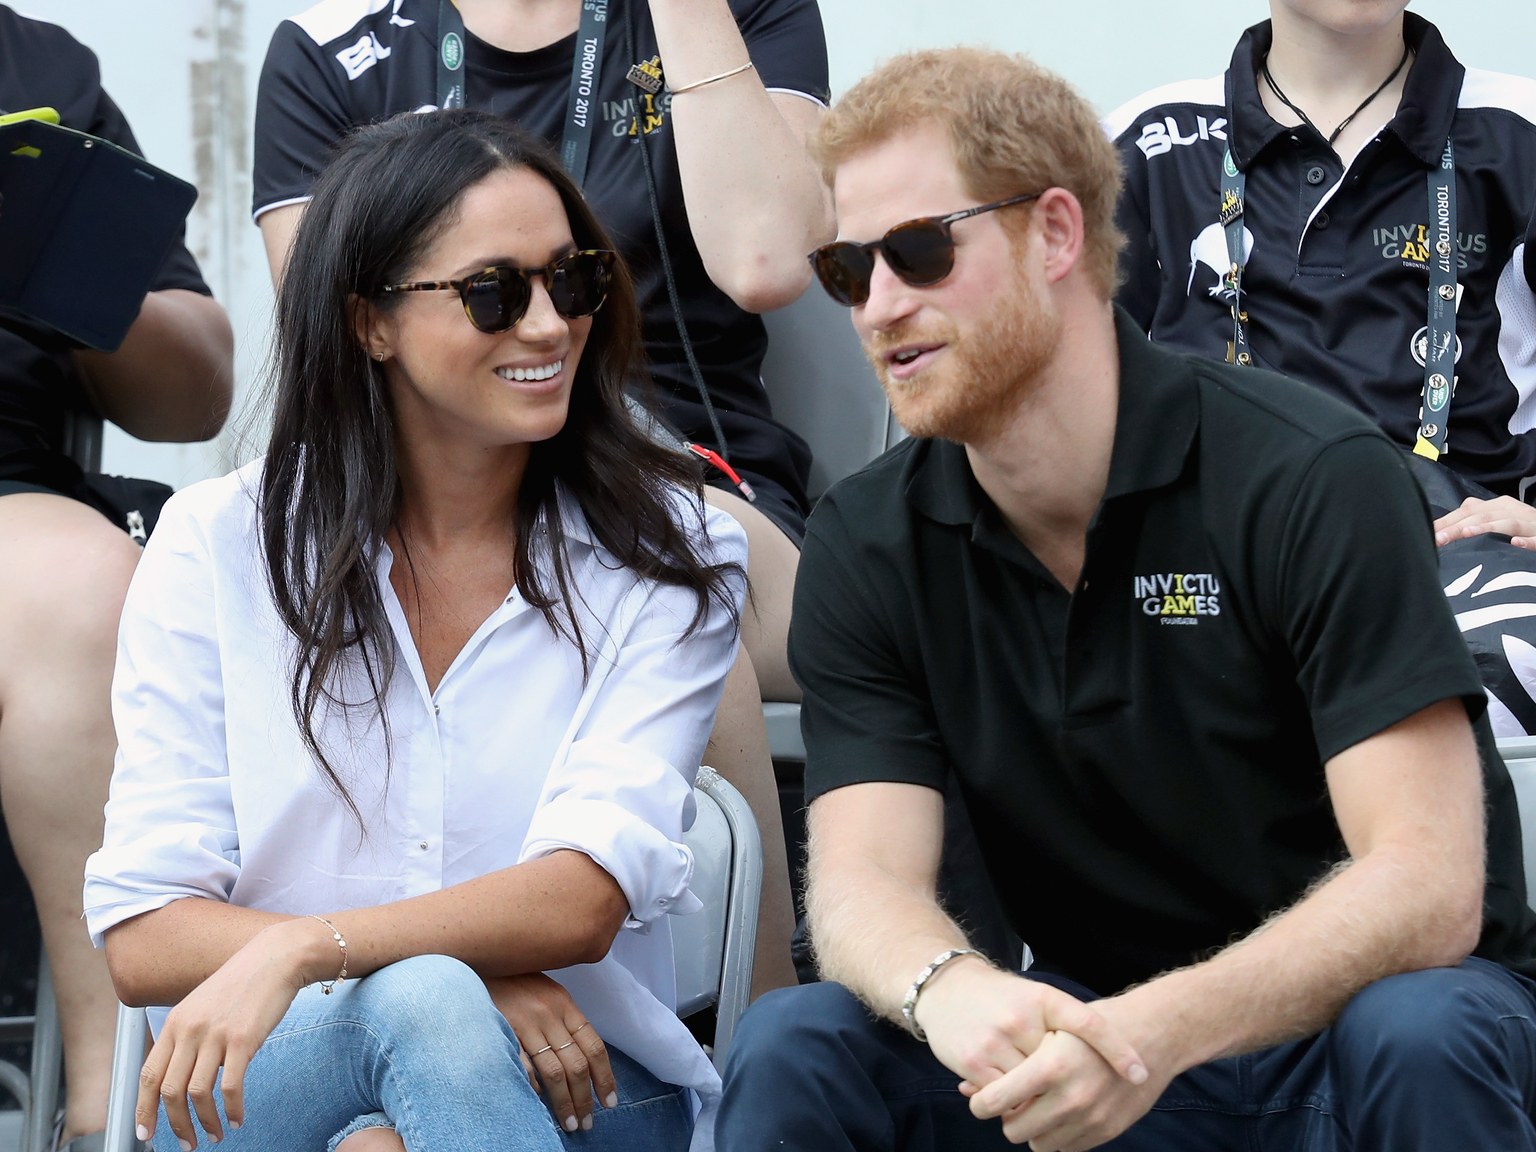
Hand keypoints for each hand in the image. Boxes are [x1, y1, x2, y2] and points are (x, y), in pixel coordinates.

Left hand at [137, 919, 318, 1147]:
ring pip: (197, 1094)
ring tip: (215, 1136)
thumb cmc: (243, 983)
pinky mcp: (243, 1040)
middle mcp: (190, 1030)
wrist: (276, 958)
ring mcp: (215, 1035)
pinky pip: (230, 1088)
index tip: (146, 1134)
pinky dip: (232, 1110)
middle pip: (169, 1091)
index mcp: (175, 1023)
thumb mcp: (203, 1005)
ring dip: (204, 1123)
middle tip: (187, 1144)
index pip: (148, 1076)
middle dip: (175, 1125)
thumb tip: (184, 1077)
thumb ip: (189, 1037)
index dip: (144, 1110)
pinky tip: (238, 1119)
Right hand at [483, 973, 615, 1133]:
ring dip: (564, 1102)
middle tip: (586, 1123)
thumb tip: (580, 1059)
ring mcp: (527, 1023)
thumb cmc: (516, 981)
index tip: (609, 1102)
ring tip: (569, 1123)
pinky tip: (538, 1103)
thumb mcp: (548, 994)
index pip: (594, 1047)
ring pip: (554, 1071)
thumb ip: (564, 1022)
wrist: (481, 959)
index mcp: (566, 1006)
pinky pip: (522, 1064)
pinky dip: (533, 1085)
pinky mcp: (504, 1029)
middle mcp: (551, 1015)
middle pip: (577, 1065)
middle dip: (585, 1098)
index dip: (605, 1077)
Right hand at [914, 962, 1146, 1095]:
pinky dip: (1009, 1103)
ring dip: (1035, 1100)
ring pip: (1030, 1090)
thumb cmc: (1000, 999)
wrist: (945, 987)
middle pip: (1059, 1069)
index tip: (1140, 1075)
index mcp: (1044, 999)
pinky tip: (1008, 1099)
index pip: (1090, 1024)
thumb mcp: (1036, 999)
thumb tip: (1103, 1067)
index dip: (1117, 1049)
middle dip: (1067, 1086)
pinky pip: (1002, 1097)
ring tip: (1036, 1101)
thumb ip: (1065, 1030)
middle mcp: (1021, 1018)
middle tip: (1077, 1099)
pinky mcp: (973, 1061)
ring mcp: (996, 1040)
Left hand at [964, 1024, 1170, 1150]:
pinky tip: (1064, 1109)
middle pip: (1014, 1130)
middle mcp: (1071, 1097)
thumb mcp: (1049, 1029)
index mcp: (1051, 1066)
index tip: (980, 1099)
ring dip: (1034, 1128)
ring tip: (1040, 1103)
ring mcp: (1090, 1118)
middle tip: (1014, 1100)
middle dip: (1009, 1117)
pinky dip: (1059, 1134)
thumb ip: (1008, 1060)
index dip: (981, 1103)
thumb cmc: (1090, 1026)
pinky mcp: (1106, 1131)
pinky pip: (1067, 1147)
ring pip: (1038, 1144)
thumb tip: (964, 1087)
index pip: (997, 1101)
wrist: (1149, 1035)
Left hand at [1435, 496, 1535, 548]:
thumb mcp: (1495, 522)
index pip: (1467, 512)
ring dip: (1487, 528)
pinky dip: (1527, 541)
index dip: (1446, 522)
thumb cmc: (1518, 530)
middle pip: (1482, 516)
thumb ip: (1471, 524)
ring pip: (1507, 524)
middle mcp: (1511, 510)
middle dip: (1458, 528)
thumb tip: (1438, 534)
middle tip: (1438, 539)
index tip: (1428, 534)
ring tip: (1468, 533)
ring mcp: (1529, 523)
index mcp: (1497, 506)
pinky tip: (1515, 544)